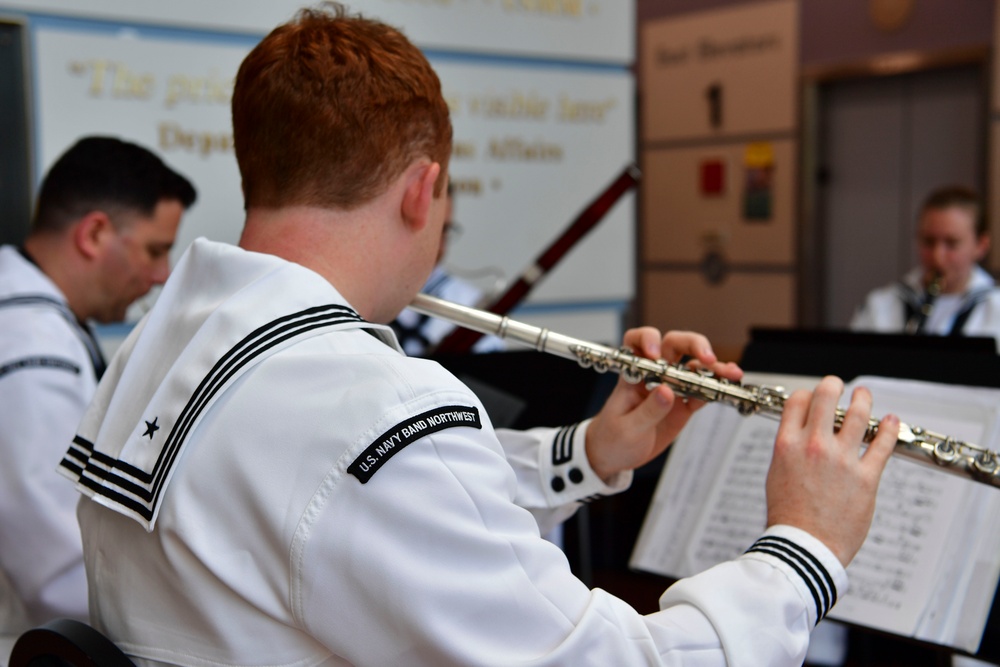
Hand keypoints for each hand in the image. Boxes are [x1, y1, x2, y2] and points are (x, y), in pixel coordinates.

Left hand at [585, 328, 741, 479]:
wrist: (614, 456)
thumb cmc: (612, 438)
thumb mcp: (627, 428)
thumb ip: (648, 410)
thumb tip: (667, 390)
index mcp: (633, 375)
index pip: (637, 342)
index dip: (648, 339)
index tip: (656, 353)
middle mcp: (653, 375)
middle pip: (674, 345)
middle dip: (693, 344)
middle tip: (707, 358)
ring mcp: (670, 388)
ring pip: (693, 368)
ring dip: (713, 367)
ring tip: (731, 372)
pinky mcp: (682, 406)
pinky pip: (701, 393)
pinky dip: (715, 390)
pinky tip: (728, 389)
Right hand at [765, 376, 898, 565]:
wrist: (805, 547)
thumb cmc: (788, 516)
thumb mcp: (777, 474)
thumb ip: (789, 450)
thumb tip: (800, 435)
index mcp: (787, 444)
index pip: (798, 401)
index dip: (808, 394)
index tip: (814, 398)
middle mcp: (813, 446)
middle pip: (826, 396)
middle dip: (834, 385)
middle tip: (839, 386)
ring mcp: (841, 460)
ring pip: (858, 414)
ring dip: (863, 399)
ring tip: (864, 395)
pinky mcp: (865, 477)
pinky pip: (882, 444)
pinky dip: (889, 428)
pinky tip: (891, 420)